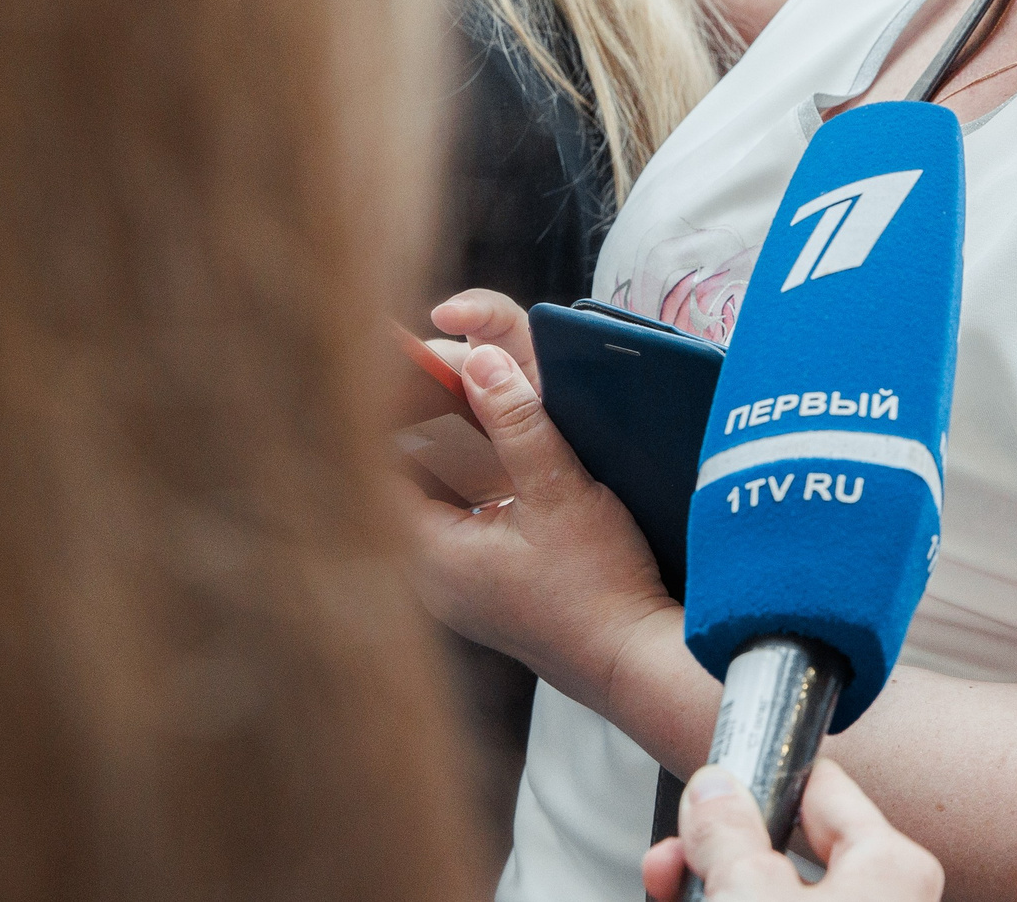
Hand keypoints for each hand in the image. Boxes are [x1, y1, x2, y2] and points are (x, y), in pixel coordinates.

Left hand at [408, 296, 675, 709]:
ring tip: (472, 391)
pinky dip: (474, 477)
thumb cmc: (599, 590)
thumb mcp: (560, 492)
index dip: (392, 403)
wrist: (634, 662)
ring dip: (453, 444)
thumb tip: (481, 360)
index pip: (382, 461)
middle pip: (407, 475)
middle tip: (445, 363)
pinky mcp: (483, 586)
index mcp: (429, 553)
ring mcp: (455, 584)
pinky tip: (498, 445)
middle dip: (425, 415)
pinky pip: (460, 516)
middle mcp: (429, 573)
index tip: (402, 355)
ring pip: (435, 494)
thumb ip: (517, 422)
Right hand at [642, 761, 942, 901]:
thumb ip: (728, 834)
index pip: (822, 786)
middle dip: (723, 843)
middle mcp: (885, 898)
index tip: (710, 788)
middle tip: (677, 849)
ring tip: (671, 882)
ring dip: (715, 881)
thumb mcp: (751, 895)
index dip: (757, 781)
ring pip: (777, 890)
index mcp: (894, 866)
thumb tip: (713, 790)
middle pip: (790, 845)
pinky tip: (689, 901)